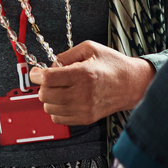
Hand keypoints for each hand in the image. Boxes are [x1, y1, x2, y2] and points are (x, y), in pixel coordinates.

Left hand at [29, 40, 153, 124]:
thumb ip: (66, 54)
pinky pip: (58, 118)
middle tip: (50, 79)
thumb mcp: (90, 48)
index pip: (48, 78)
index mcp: (83, 74)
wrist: (132, 84)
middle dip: (43, 85)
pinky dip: (56, 109)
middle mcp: (82, 93)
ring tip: (60, 89)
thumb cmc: (112, 64)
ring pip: (49, 108)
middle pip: (45, 94)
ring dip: (49, 98)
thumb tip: (49, 66)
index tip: (35, 72)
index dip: (36, 75)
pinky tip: (65, 99)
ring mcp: (84, 109)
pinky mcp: (86, 118)